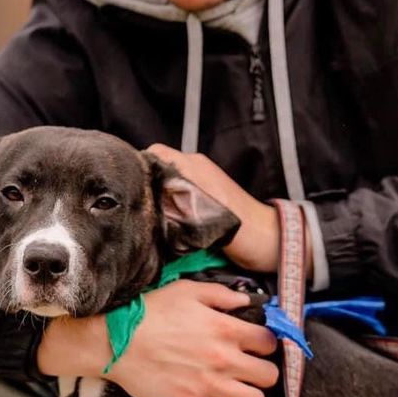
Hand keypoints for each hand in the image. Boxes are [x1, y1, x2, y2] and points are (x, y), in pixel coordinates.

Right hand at [105, 279, 278, 396]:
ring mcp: (208, 386)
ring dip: (249, 396)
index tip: (257, 346)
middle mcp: (223, 359)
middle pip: (269, 376)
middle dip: (263, 371)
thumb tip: (247, 301)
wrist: (116, 342)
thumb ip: (222, 295)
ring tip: (237, 389)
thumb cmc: (150, 313)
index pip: (270, 343)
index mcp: (225, 329)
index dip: (267, 344)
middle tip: (249, 369)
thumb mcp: (188, 291)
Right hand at [146, 144, 311, 276]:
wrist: (269, 243)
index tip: (128, 188)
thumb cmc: (246, 229)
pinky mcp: (201, 201)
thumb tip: (148, 196)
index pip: (154, 154)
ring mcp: (198, 185)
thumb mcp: (207, 212)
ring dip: (156, 201)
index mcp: (194, 165)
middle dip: (144, 187)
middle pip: (156, 171)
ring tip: (146, 219)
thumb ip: (176, 200)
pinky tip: (162, 225)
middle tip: (135, 209)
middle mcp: (194, 170)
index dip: (138, 168)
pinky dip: (167, 210)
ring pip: (164, 186)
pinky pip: (175, 199)